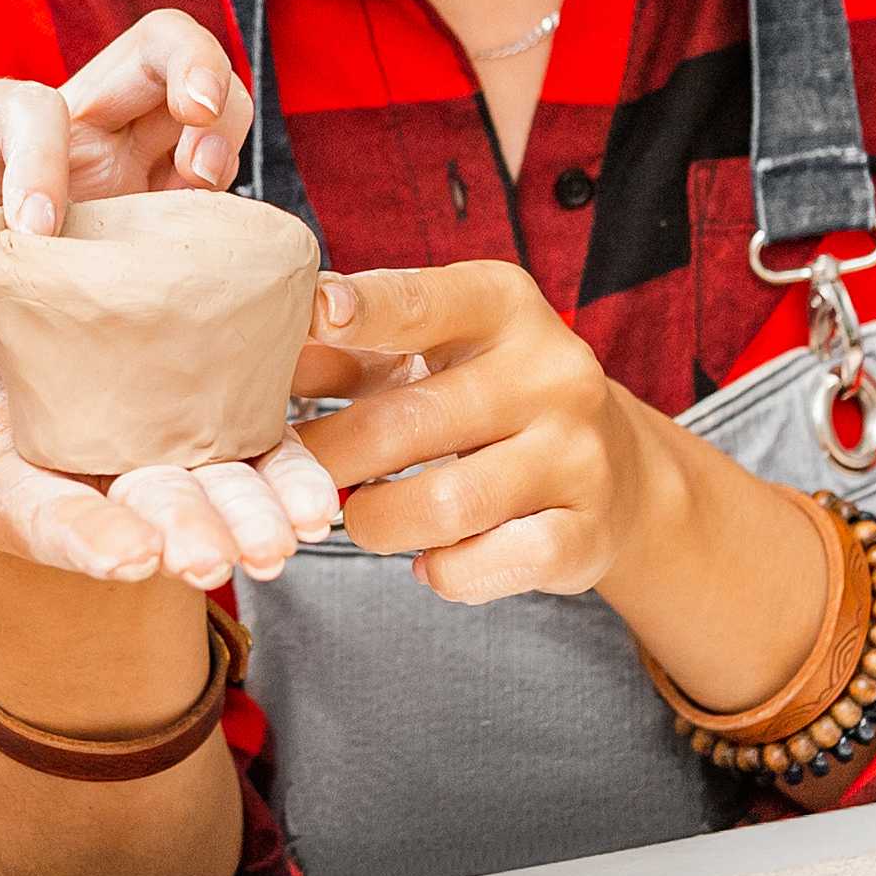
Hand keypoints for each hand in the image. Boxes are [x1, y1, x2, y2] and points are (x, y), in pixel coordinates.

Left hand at [0, 11, 248, 268]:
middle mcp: (63, 125)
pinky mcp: (157, 208)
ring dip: (223, 123)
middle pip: (152, 46)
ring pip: (203, 97)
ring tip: (204, 181)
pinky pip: (214, 176)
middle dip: (189, 65)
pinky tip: (206, 235)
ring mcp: (122, 162)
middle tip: (196, 115)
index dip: (40, 160)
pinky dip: (227, 194)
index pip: (29, 107)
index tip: (37, 233)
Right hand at [0, 355, 341, 587]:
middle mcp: (105, 494)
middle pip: (151, 516)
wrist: (8, 353)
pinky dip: (292, 473)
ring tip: (289, 534)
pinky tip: (322, 497)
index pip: (58, 527)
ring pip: (217, 489)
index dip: (92, 541)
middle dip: (188, 536)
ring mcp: (164, 462)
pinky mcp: (211, 421)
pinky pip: (260, 449)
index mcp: (28, 500)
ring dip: (253, 514)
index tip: (129, 558)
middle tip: (214, 558)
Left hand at [290, 262, 681, 606]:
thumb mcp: (428, 355)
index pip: (423, 302)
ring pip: (444, 505)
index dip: (364, 309)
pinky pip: (485, 565)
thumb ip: (348, 352)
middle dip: (329, 459)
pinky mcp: (586, 531)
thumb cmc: (488, 400)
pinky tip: (428, 560)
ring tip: (362, 519)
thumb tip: (259, 357)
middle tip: (287, 481)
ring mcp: (578, 453)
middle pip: (408, 423)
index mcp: (504, 306)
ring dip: (377, 523)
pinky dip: (441, 572)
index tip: (312, 313)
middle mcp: (552, 370)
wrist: (616, 470)